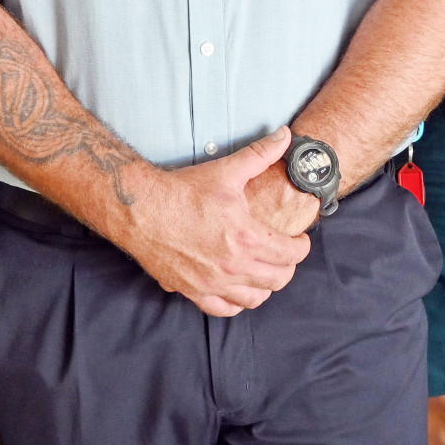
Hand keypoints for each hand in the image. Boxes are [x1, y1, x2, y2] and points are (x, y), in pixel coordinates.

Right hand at [115, 128, 311, 316]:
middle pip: (278, 280)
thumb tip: (284, 135)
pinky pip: (223, 309)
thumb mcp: (227, 170)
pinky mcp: (192, 291)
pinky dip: (236, 302)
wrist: (142, 210)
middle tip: (285, 254)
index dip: (302, 247)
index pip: (291, 254)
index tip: (300, 240)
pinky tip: (238, 289)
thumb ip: (261, 154)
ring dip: (265, 286)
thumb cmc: (184, 191)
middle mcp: (232, 267)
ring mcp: (212, 283)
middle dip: (288, 267)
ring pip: (254, 299)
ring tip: (264, 272)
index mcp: (246, 238)